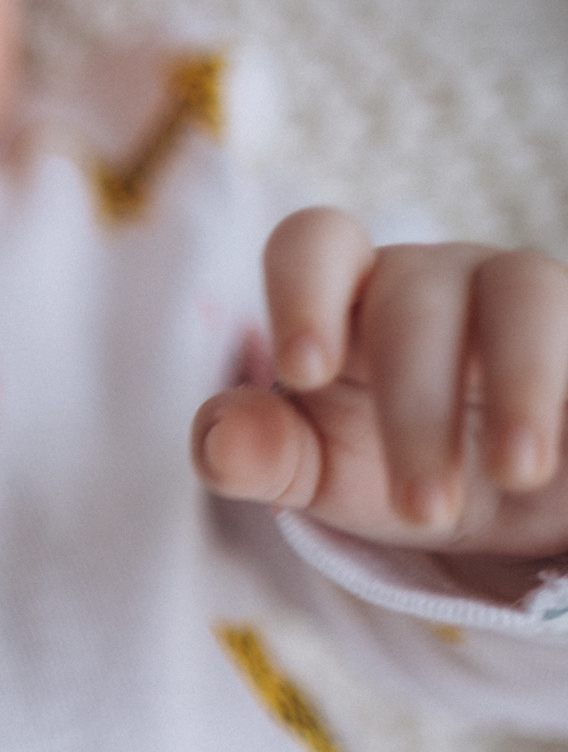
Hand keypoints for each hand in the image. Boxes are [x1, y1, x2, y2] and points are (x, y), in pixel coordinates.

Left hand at [194, 207, 567, 587]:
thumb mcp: (322, 474)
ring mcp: (525, 288)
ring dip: (519, 383)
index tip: (302, 373)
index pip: (312, 243)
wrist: (509, 498)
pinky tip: (566, 452)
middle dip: (415, 407)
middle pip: (414, 298)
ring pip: (524, 292)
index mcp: (345, 295)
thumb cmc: (393, 464)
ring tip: (516, 473)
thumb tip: (219, 438)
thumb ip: (259, 455)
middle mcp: (434, 276)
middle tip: (424, 508)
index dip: (301, 292)